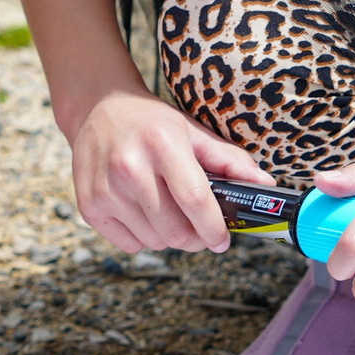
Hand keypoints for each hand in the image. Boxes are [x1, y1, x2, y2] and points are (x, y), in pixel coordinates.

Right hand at [71, 86, 274, 253]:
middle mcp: (130, 167)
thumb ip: (229, 160)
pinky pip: (129, 244)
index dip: (213, 228)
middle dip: (195, 239)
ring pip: (154, 242)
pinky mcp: (89, 205)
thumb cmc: (151, 123)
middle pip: (175, 230)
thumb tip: (265, 186)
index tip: (222, 240)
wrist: (98, 109)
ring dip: (169, 238)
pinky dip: (143, 238)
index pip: (195, 199)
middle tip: (199, 229)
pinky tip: (142, 212)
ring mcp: (106, 189)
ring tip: (168, 212)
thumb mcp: (192, 131)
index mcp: (163, 144)